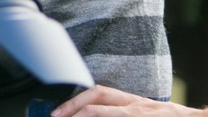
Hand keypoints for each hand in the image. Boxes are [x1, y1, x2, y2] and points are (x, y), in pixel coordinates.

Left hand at [52, 85, 207, 115]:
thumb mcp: (149, 113)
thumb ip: (125, 112)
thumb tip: (99, 112)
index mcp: (135, 103)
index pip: (100, 93)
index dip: (76, 101)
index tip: (58, 112)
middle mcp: (137, 107)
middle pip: (98, 101)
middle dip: (73, 109)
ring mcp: (143, 115)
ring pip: (106, 114)